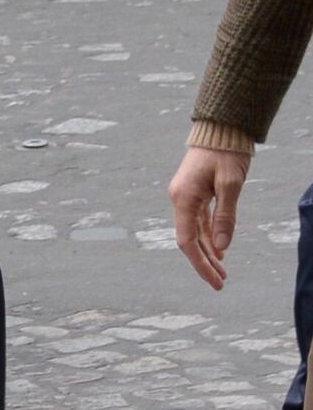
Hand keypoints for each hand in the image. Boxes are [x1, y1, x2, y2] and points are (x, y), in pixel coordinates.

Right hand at [168, 146, 250, 288]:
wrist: (221, 127)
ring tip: (222, 270)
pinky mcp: (195, 192)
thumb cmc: (225, 152)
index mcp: (183, 198)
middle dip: (205, 262)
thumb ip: (225, 216)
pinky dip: (209, 236)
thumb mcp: (230, 184)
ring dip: (208, 251)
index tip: (214, 280)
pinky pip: (199, 221)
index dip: (200, 263)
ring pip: (195, 232)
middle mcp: (180, 199)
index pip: (187, 241)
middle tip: (221, 282)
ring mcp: (186, 196)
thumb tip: (221, 248)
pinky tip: (219, 249)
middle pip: (189, 240)